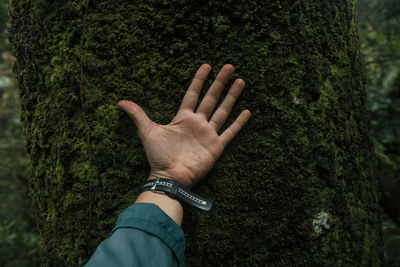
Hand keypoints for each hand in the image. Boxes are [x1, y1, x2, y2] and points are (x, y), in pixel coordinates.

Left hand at [118, 64, 250, 187]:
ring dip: (232, 97)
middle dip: (220, 82)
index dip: (199, 79)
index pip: (193, 93)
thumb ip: (138, 115)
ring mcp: (208, 134)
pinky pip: (230, 132)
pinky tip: (247, 111)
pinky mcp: (216, 146)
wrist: (169, 176)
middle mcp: (197, 123)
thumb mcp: (147, 131)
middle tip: (229, 66)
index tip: (206, 65)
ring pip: (223, 110)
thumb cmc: (158, 155)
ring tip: (240, 81)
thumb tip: (120, 102)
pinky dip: (239, 122)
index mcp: (183, 117)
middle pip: (211, 98)